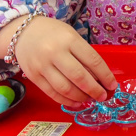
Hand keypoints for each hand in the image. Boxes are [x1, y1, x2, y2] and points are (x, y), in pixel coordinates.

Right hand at [0, 15, 116, 104]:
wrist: (23, 32)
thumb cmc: (53, 34)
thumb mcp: (71, 36)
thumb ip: (83, 54)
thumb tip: (99, 78)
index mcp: (69, 39)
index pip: (92, 60)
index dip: (105, 75)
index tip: (112, 85)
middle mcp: (55, 52)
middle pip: (79, 77)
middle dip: (94, 90)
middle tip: (103, 96)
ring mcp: (42, 65)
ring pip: (65, 88)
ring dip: (81, 97)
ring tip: (90, 99)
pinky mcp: (33, 76)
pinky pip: (52, 93)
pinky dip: (66, 101)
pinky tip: (76, 102)